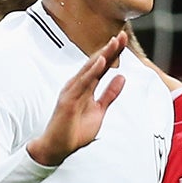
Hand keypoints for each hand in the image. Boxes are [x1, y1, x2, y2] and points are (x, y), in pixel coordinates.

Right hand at [27, 29, 130, 165]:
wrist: (57, 147)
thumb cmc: (75, 131)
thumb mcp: (99, 111)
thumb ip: (109, 95)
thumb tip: (122, 78)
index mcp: (86, 87)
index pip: (102, 66)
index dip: (113, 53)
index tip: (124, 40)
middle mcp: (78, 85)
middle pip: (96, 63)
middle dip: (110, 49)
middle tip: (122, 34)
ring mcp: (72, 91)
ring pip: (89, 69)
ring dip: (102, 55)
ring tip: (114, 42)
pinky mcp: (68, 100)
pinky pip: (82, 83)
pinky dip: (91, 71)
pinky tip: (101, 62)